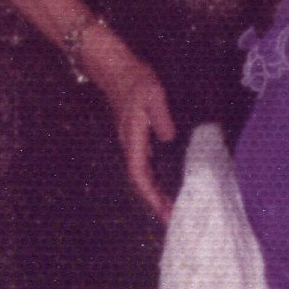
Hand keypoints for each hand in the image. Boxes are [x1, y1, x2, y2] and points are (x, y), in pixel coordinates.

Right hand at [84, 32, 176, 222]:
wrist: (115, 68)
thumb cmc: (134, 80)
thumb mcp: (153, 95)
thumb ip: (161, 117)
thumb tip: (168, 138)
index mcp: (133, 140)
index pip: (140, 176)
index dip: (151, 196)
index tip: (164, 212)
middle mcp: (130, 145)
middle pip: (141, 182)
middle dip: (155, 202)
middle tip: (173, 219)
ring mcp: (132, 142)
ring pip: (143, 175)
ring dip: (156, 193)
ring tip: (172, 207)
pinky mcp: (136, 137)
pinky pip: (146, 165)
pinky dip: (156, 178)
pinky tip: (167, 182)